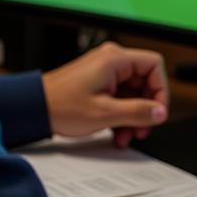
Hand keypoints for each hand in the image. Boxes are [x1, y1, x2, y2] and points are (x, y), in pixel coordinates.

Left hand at [42, 42, 168, 148]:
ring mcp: (105, 71)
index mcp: (115, 59)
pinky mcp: (99, 82)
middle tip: (141, 130)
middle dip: (145, 108)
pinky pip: (121, 96)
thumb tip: (160, 112)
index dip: (161, 90)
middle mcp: (112, 60)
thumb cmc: (61, 105)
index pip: (154, 65)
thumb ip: (137, 112)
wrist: (35, 107)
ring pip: (133, 92)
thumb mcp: (105, 113)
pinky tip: (115, 132)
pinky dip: (121, 114)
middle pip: (145, 81)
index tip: (157, 112)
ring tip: (125, 136)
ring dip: (132, 116)